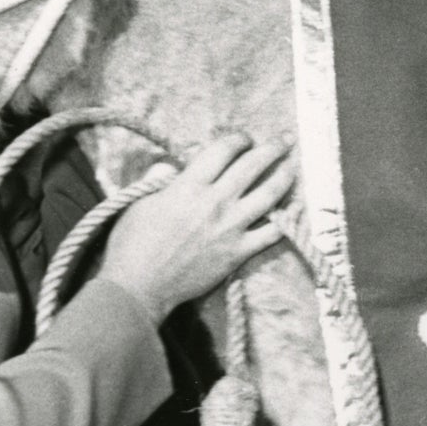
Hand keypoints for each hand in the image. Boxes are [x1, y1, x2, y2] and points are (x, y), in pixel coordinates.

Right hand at [100, 133, 294, 322]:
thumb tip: (171, 166)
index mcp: (189, 185)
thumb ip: (158, 178)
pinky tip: (294, 211)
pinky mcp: (237, 253)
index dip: (238, 139)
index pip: (223, 150)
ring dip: (285, 176)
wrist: (140, 287)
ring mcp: (230, 228)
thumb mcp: (139, 201)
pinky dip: (285, 221)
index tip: (244, 138)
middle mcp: (215, 202)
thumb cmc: (132, 244)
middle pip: (252, 166)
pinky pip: (271, 233)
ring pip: (269, 194)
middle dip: (272, 148)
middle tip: (285, 139)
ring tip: (294, 165)